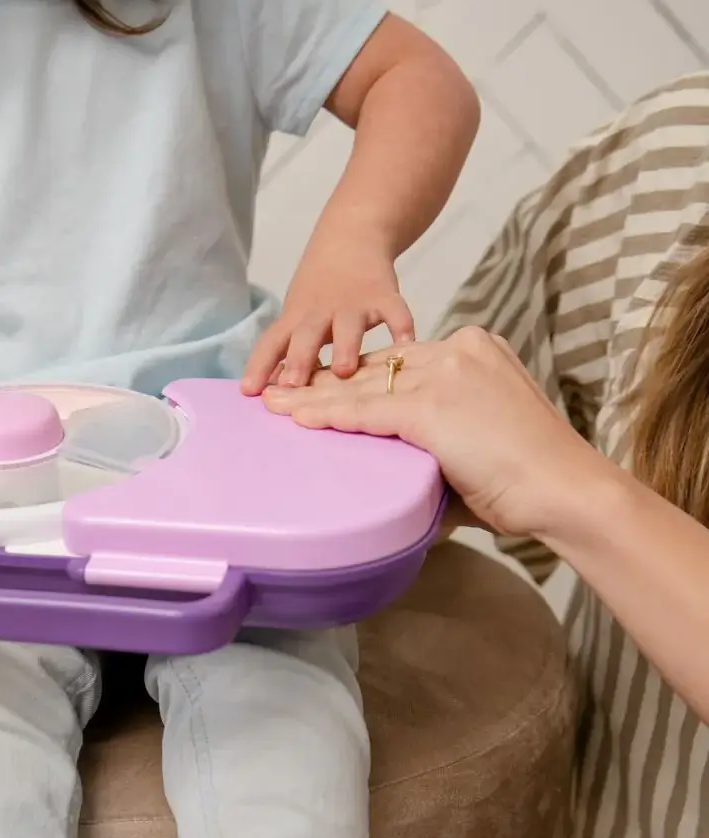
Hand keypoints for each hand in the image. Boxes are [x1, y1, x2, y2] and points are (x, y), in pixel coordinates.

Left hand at [241, 238, 414, 395]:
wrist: (353, 235)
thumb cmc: (319, 290)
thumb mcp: (298, 315)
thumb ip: (288, 352)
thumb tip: (270, 392)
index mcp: (297, 318)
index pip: (272, 342)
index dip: (259, 365)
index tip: (248, 391)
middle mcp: (322, 311)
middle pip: (306, 335)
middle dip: (299, 359)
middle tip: (293, 385)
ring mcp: (354, 303)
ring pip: (349, 326)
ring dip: (345, 346)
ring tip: (345, 370)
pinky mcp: (384, 295)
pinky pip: (395, 312)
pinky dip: (402, 327)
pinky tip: (405, 347)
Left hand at [264, 327, 603, 540]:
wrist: (564, 488)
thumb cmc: (532, 480)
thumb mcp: (483, 442)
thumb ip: (443, 443)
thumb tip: (410, 481)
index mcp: (477, 349)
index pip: (402, 362)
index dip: (358, 376)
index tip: (323, 384)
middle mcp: (459, 351)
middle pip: (376, 368)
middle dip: (325, 382)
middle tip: (282, 390)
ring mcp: (445, 375)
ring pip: (363, 387)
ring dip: (312, 398)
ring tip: (273, 404)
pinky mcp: (432, 407)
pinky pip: (365, 412)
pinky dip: (327, 417)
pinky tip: (295, 418)